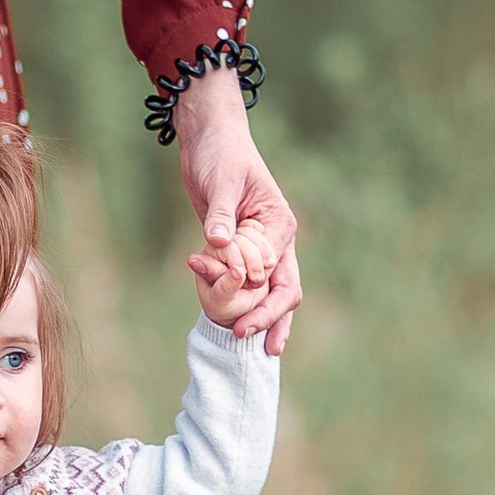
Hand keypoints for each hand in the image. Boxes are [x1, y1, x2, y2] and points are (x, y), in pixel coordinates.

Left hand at [173, 69, 302, 353]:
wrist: (209, 141)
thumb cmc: (219, 154)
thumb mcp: (219, 180)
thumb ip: (220, 213)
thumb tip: (217, 242)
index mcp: (279, 224)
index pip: (279, 271)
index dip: (263, 300)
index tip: (241, 320)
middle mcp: (276, 240)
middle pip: (285, 288)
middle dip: (271, 318)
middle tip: (252, 343)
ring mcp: (261, 247)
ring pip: (272, 292)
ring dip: (268, 320)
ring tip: (263, 353)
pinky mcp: (242, 251)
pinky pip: (249, 285)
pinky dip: (246, 306)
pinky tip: (238, 329)